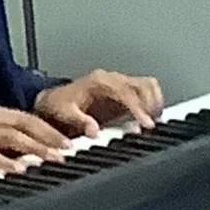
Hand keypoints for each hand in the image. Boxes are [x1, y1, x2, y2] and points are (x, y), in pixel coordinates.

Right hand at [0, 104, 69, 172]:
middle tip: (67, 150)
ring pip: (11, 137)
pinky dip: (4, 161)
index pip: (28, 118)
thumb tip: (35, 148)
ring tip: (50, 158)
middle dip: (48, 137)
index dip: (50, 129)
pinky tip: (17, 169)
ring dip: (33, 148)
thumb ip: (9, 138)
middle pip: (24, 124)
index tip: (69, 140)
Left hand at [35, 70, 163, 136]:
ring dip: (154, 103)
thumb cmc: (59, 105)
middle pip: (143, 85)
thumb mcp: (63, 113)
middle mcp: (112, 79)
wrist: (54, 101)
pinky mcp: (124, 92)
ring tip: (154, 123)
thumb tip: (94, 130)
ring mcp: (119, 84)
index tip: (147, 124)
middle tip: (152, 126)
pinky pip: (145, 91)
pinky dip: (152, 103)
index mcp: (99, 82)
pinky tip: (150, 119)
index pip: (126, 92)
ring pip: (147, 85)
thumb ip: (79, 121)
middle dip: (151, 105)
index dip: (138, 108)